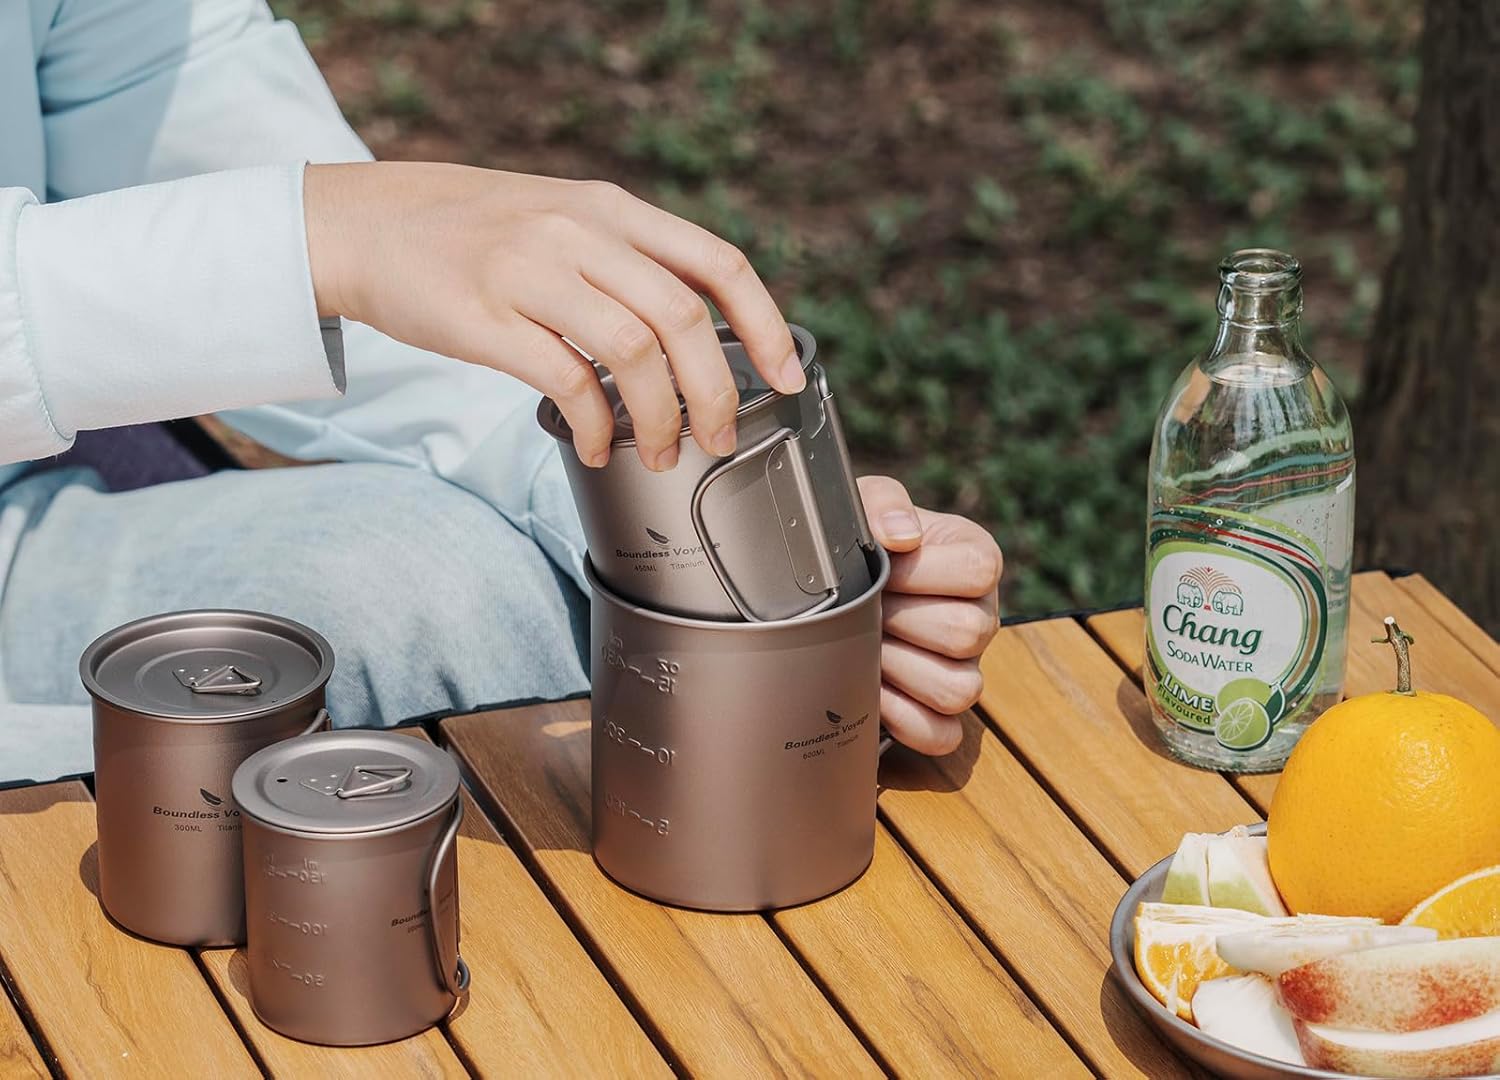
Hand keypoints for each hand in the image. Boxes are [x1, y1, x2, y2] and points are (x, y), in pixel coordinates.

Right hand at [303, 162, 803, 469]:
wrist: (370, 224)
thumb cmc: (476, 235)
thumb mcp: (566, 220)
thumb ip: (630, 262)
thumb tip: (701, 327)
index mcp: (613, 211)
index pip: (718, 263)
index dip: (765, 326)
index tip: (787, 378)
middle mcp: (580, 233)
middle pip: (685, 320)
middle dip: (716, 395)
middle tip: (715, 440)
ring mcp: (532, 273)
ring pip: (634, 354)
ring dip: (659, 419)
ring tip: (655, 453)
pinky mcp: (486, 319)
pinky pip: (566, 383)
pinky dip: (594, 426)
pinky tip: (595, 446)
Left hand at [859, 476, 1002, 754]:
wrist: (834, 584)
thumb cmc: (859, 541)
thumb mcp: (866, 504)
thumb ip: (885, 503)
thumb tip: (902, 536)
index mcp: (976, 561)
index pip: (979, 571)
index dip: (921, 572)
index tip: (882, 566)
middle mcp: (981, 617)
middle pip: (966, 633)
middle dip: (900, 620)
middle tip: (866, 609)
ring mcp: (965, 668)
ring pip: (959, 690)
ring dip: (899, 670)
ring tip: (865, 648)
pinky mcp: (941, 711)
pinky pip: (941, 735)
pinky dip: (903, 719)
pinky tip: (870, 690)